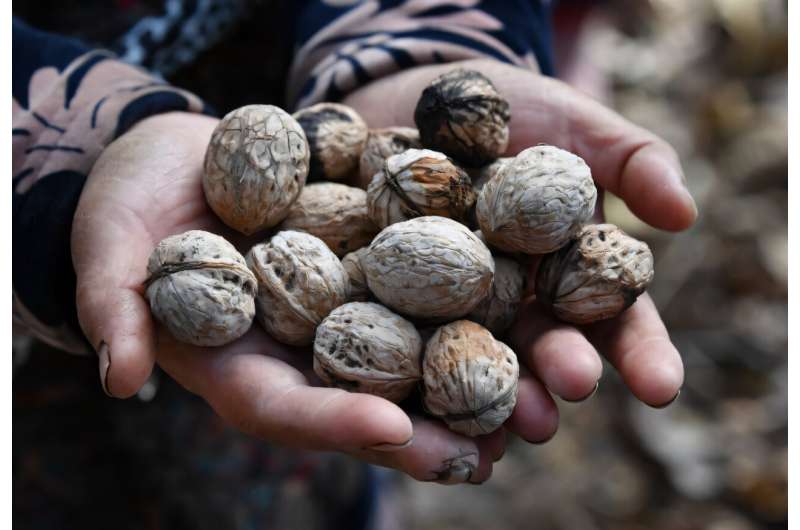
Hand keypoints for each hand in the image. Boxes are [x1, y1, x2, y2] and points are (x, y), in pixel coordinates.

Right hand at [71, 112, 500, 483]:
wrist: (177, 157)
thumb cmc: (132, 205)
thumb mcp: (111, 247)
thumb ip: (116, 305)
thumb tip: (120, 377)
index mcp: (238, 361)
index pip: (284, 408)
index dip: (333, 423)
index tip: (388, 431)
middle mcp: (299, 346)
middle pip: (361, 400)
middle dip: (421, 432)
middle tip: (483, 455)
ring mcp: (338, 307)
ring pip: (406, 355)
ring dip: (465, 382)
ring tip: (527, 405)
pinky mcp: (367, 261)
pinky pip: (420, 287)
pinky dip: (469, 300)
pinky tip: (523, 304)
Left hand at [344, 58, 695, 462]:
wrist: (422, 93)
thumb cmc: (514, 109)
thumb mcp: (577, 125)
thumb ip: (633, 160)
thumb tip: (684, 214)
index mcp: (569, 270)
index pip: (615, 320)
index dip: (639, 355)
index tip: (660, 388)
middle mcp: (516, 298)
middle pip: (542, 346)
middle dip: (557, 373)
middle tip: (563, 395)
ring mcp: (454, 301)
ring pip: (476, 355)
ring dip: (488, 391)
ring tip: (496, 419)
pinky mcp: (393, 294)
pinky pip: (401, 331)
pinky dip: (408, 367)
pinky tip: (411, 403)